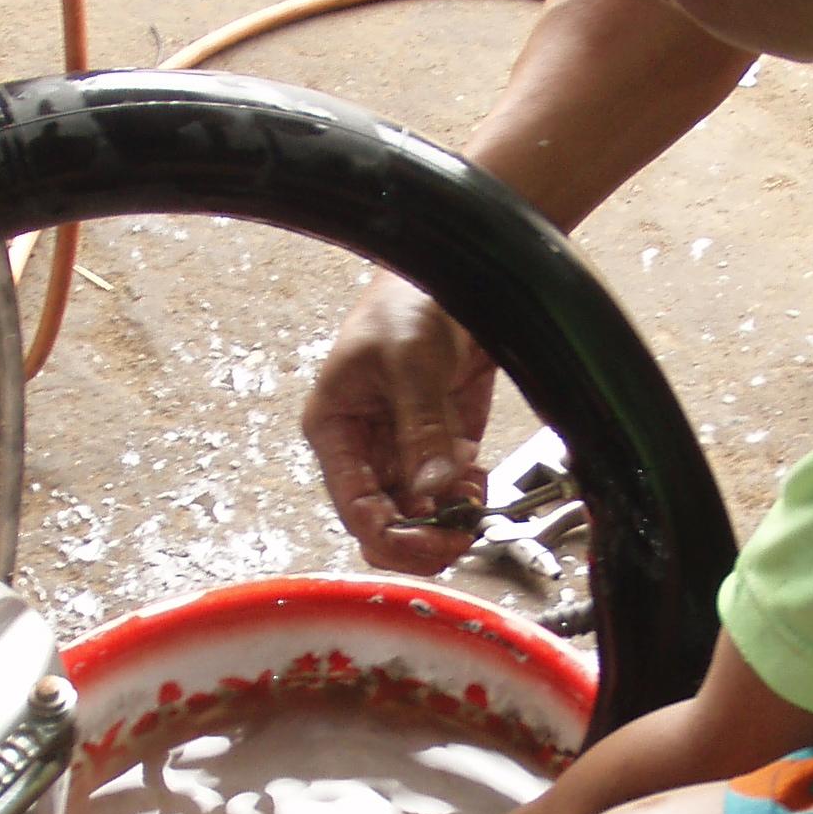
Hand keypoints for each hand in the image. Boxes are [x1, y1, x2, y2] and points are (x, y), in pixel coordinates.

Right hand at [302, 275, 496, 573]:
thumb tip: (431, 486)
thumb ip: (422, 427)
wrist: (453, 269)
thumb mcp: (410, 360)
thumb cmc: (408, 299)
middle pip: (385, 522)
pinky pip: (448, 494)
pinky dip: (466, 500)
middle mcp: (365, 446)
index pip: (354, 507)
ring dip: (447, 521)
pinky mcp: (441, 444)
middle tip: (456, 537)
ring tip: (471, 504)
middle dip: (421, 538)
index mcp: (335, 429)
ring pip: (419, 515)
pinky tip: (476, 484)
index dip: (391, 536)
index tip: (430, 543)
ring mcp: (405, 448)